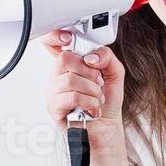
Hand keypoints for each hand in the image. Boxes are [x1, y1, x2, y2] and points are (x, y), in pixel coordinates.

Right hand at [39, 29, 126, 143]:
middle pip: (64, 58)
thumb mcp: (114, 74)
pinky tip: (91, 109)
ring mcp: (54, 92)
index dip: (54, 36)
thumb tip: (92, 56)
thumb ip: (107, 57)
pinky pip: (71, 96)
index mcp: (70, 65)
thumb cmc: (107, 104)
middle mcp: (59, 76)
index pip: (51, 43)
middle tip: (96, 82)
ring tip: (96, 99)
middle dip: (88, 71)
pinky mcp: (54, 108)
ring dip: (92, 91)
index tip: (68, 39)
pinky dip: (89, 103)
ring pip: (70, 79)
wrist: (106, 129)